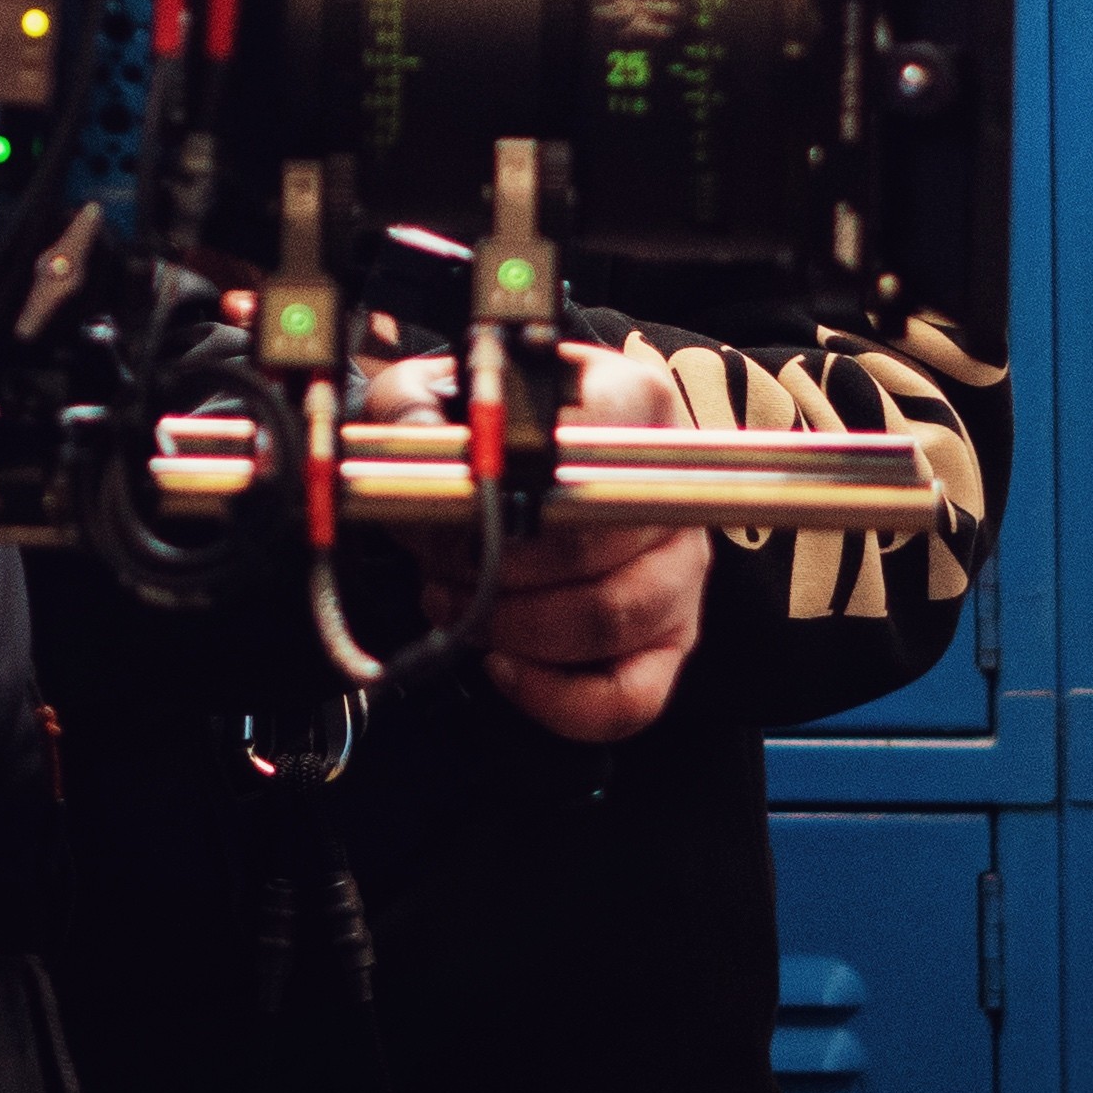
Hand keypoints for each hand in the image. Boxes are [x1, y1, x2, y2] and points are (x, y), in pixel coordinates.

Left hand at [383, 338, 711, 745]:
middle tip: (439, 566)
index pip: (595, 461)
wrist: (515, 462)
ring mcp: (679, 571)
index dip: (513, 504)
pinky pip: (630, 698)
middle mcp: (672, 490)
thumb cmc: (484, 428)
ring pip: (607, 621)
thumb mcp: (435, 394)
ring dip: (513, 627)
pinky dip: (557, 699)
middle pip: (590, 550)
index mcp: (634, 405)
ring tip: (457, 606)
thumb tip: (419, 455)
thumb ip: (413, 410)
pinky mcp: (669, 641)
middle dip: (495, 571)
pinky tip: (503, 666)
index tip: (455, 513)